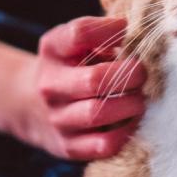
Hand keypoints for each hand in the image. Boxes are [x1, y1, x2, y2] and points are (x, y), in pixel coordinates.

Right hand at [20, 16, 146, 160]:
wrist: (33, 105)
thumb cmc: (71, 66)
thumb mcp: (76, 42)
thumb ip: (100, 32)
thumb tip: (127, 30)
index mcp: (53, 50)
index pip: (79, 33)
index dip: (110, 30)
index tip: (126, 32)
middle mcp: (49, 85)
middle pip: (95, 80)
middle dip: (130, 75)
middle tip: (143, 73)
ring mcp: (57, 118)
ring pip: (97, 114)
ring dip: (129, 105)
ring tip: (139, 98)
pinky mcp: (68, 146)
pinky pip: (103, 145)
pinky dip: (125, 132)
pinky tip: (132, 120)